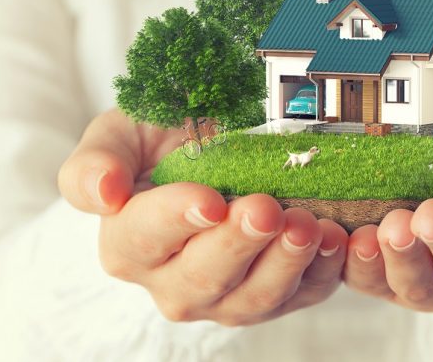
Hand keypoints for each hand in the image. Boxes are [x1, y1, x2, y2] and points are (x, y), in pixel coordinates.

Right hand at [58, 108, 347, 324]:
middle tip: (266, 209)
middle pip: (204, 276)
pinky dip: (322, 272)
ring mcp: (227, 296)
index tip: (209, 200)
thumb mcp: (120, 135)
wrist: (209, 154)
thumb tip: (104, 194)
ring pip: (254, 298)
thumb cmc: (162, 144)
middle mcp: (174, 282)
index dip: (177, 219)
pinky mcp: (274, 295)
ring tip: (306, 226)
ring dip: (285, 263)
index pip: (146, 237)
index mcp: (130, 243)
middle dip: (239, 244)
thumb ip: (95, 163)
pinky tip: (337, 240)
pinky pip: (301, 295)